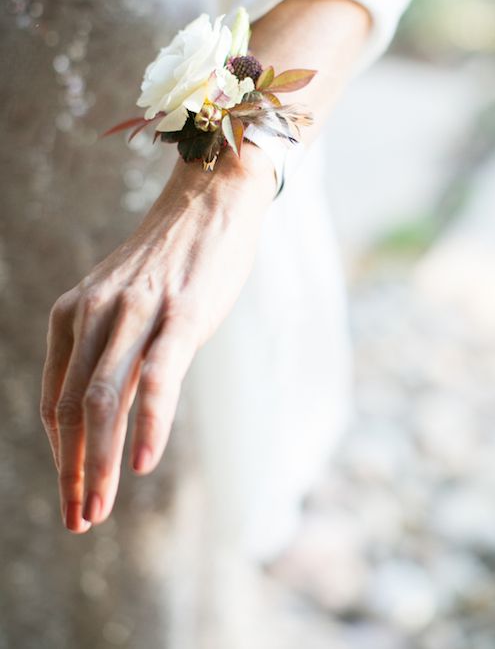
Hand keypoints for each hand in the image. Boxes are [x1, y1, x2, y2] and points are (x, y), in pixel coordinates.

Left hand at [40, 147, 274, 532]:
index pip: (54, 401)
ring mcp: (137, 312)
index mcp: (73, 314)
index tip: (72, 494)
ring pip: (103, 400)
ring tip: (99, 510)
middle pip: (70, 409)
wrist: (211, 203)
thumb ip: (112, 359)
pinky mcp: (180, 314)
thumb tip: (107, 423)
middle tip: (78, 520)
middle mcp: (95, 313)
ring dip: (98, 464)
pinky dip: (148, 425)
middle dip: (71, 472)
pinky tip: (144, 463)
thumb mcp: (127, 308)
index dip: (59, 456)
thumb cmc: (172, 262)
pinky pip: (156, 378)